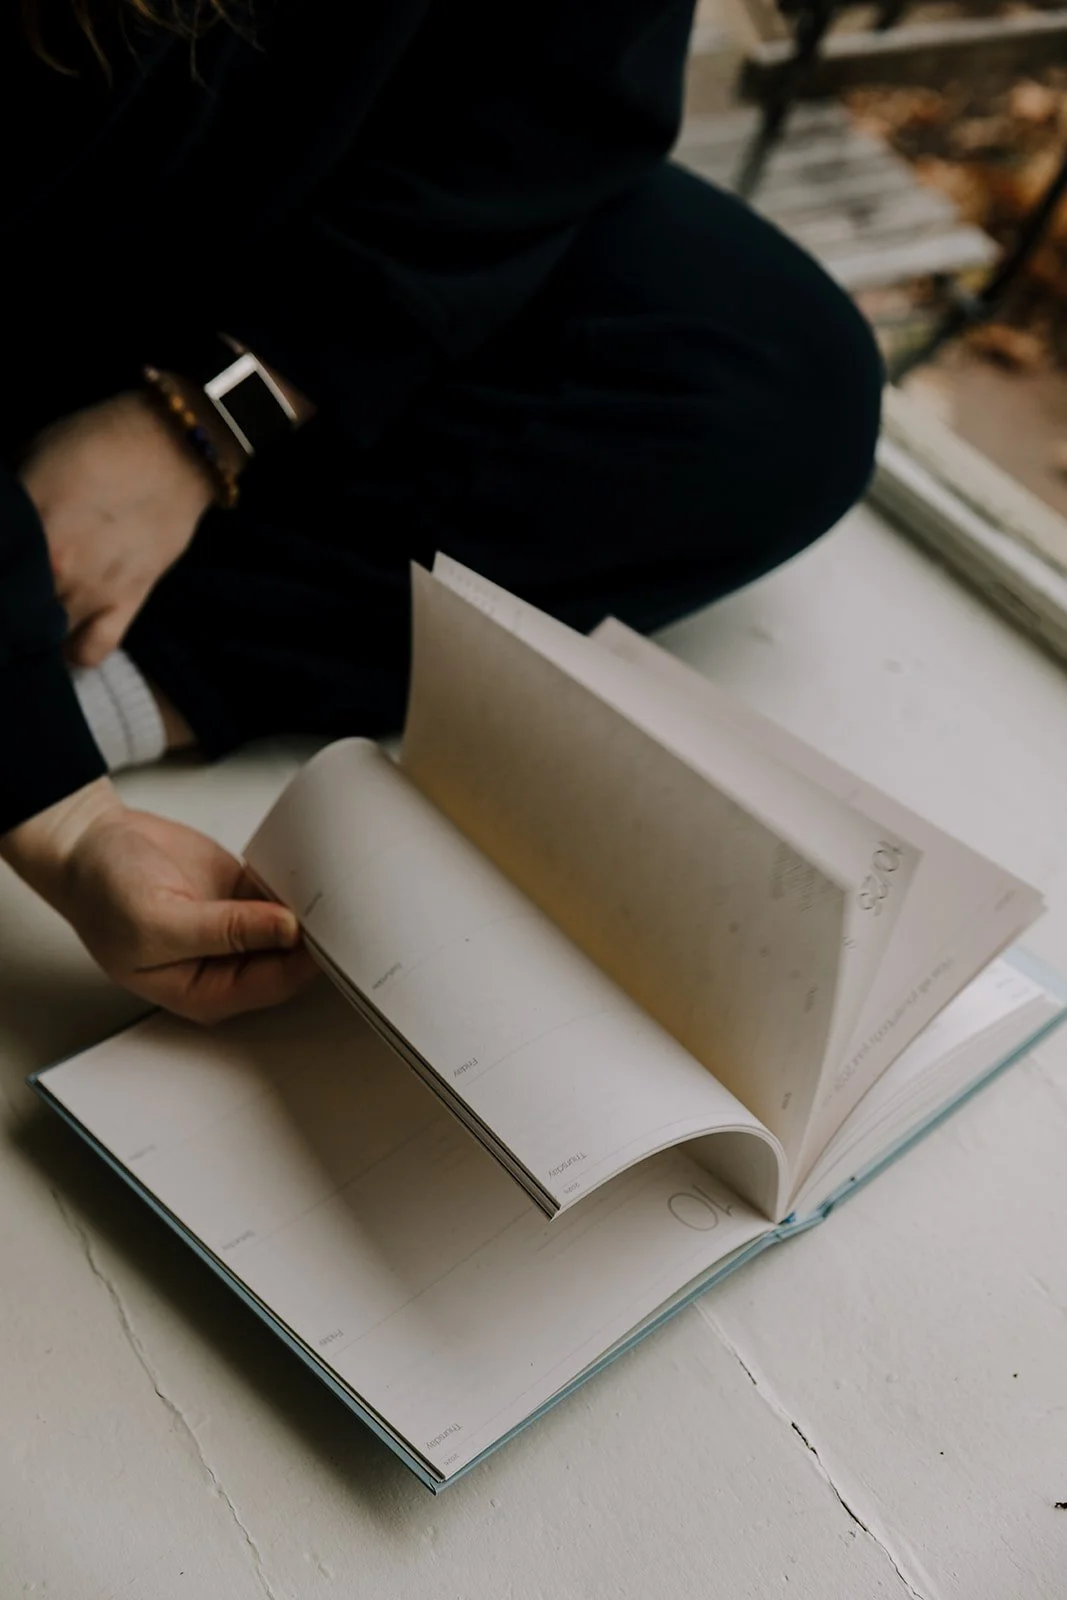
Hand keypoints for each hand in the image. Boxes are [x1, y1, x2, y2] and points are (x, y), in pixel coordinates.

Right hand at [0, 779, 317, 1022]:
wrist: (90, 844)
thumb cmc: (103, 894)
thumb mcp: (158, 920)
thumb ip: (226, 929)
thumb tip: (286, 930)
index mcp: (206, 992)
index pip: (275, 984)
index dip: (307, 960)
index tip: (332, 930)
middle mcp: (227, 967)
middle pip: (292, 960)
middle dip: (316, 935)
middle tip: (340, 904)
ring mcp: (238, 931)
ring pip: (294, 928)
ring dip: (311, 908)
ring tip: (329, 883)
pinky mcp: (244, 897)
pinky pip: (285, 896)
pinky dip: (297, 883)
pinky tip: (307, 869)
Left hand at [18, 390, 219, 667]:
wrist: (171, 448)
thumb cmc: (96, 442)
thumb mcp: (32, 457)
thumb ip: (10, 505)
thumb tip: (3, 529)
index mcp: (26, 529)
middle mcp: (55, 569)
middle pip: (13, 612)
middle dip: (6, 607)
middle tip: (9, 597)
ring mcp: (93, 592)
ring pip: (46, 636)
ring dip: (35, 630)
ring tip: (30, 619)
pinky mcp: (128, 603)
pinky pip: (93, 649)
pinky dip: (73, 654)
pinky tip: (63, 642)